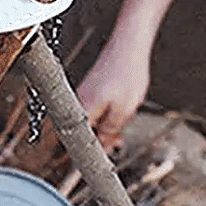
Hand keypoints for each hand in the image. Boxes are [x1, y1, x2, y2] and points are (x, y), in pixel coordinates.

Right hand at [76, 35, 150, 149]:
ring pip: (90, 121)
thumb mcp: (124, 111)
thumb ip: (110, 132)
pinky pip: (94, 109)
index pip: (75, 142)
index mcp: (83, 110)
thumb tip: (103, 147)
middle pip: (82, 133)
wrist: (130, 45)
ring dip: (106, 127)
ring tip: (122, 124)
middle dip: (100, 140)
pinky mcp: (90, 89)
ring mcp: (82, 95)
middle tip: (116, 142)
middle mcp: (77, 102)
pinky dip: (107, 115)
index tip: (98, 161)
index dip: (88, 154)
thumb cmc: (127, 72)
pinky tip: (120, 111)